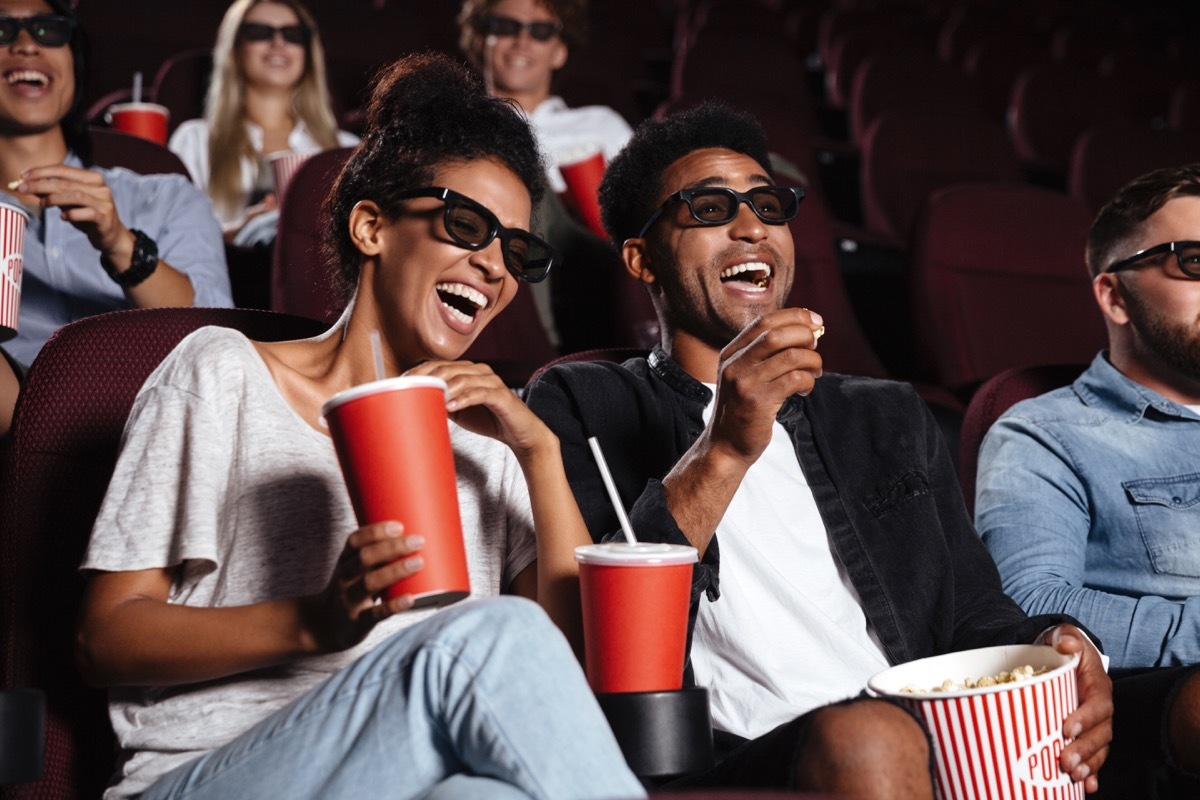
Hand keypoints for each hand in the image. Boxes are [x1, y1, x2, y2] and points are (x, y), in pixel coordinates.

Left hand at [16, 164, 130, 258]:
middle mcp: (100, 187)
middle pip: (66, 183)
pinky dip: (71, 214)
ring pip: (75, 196)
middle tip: (22, 188)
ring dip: (54, 199)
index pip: (63, 169)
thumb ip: (52, 192)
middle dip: (41, 184)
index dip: (41, 171)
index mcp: (92, 178)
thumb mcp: (69, 202)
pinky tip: (63, 217)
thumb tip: (27, 184)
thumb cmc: (88, 216)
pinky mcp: (105, 217)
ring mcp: (104, 202)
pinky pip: (85, 213)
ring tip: (42, 204)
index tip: (22, 176)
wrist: (111, 236)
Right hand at [302, 521, 423, 652]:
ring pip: (370, 582)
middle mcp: (345, 579)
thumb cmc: (351, 590)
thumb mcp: (355, 570)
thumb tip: (416, 538)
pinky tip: (410, 599)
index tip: (399, 526)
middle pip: (365, 558)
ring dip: (395, 571)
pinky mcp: (358, 622)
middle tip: (418, 541)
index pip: (354, 541)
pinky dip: (393, 606)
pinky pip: (375, 614)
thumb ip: (378, 555)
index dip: (375, 532)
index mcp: (345, 562)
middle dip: (392, 547)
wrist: (325, 626)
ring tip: (418, 562)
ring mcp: (350, 600)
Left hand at [405, 360, 553, 459]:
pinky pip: (480, 393)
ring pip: (463, 378)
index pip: (440, 365)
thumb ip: (442, 402)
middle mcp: (480, 371)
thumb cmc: (489, 419)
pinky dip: (464, 398)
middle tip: (409, 389)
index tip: (401, 381)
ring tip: (427, 397)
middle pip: (448, 368)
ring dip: (443, 387)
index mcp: (469, 371)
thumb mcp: (460, 411)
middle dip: (426, 377)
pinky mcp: (502, 396)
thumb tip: (417, 403)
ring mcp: (492, 382)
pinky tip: (451, 406)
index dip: (420, 371)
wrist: (520, 434)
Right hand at [707, 307, 823, 465]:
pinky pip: (794, 380)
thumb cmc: (742, 409)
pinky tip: (806, 389)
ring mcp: (745, 382)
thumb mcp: (744, 375)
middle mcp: (735, 364)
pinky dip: (808, 381)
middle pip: (777, 334)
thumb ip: (765, 354)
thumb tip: (808, 332)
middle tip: (816, 347)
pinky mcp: (758, 402)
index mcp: (731, 353)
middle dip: (805, 336)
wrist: (725, 445)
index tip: (815, 321)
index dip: (794, 316)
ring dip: (812, 361)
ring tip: (815, 371)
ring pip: (790, 356)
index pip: (764, 322)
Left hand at [1036, 624, 1111, 792]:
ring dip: (1089, 764)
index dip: (1086, 718)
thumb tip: (1065, 644)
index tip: (1066, 729)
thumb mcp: (1064, 635)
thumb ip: (1066, 637)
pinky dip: (1092, 772)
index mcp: (1098, 685)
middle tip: (1066, 761)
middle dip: (1085, 749)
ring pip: (1099, 748)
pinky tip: (1085, 786)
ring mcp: (1095, 724)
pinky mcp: (1086, 734)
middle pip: (1101, 732)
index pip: (1098, 704)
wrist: (1062, 656)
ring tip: (1073, 775)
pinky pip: (1094, 757)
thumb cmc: (1062, 647)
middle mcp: (1100, 707)